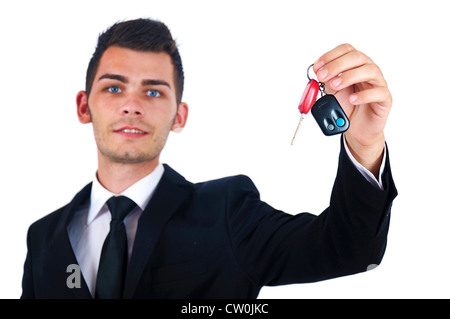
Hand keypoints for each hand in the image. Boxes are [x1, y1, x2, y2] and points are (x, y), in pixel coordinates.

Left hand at [313, 44, 391, 175]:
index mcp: (355, 65)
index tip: (317, 67)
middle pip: (357, 57)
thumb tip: (317, 72)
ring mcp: (378, 83)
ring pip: (370, 71)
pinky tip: (352, 99)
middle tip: (323, 77)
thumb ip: (325, 81)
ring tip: (335, 86)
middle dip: (337, 65)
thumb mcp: (331, 92)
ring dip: (349, 76)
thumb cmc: (346, 106)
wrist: (356, 128)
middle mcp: (368, 70)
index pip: (346, 50)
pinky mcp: (385, 98)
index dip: (331, 55)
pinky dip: (364, 95)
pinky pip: (379, 92)